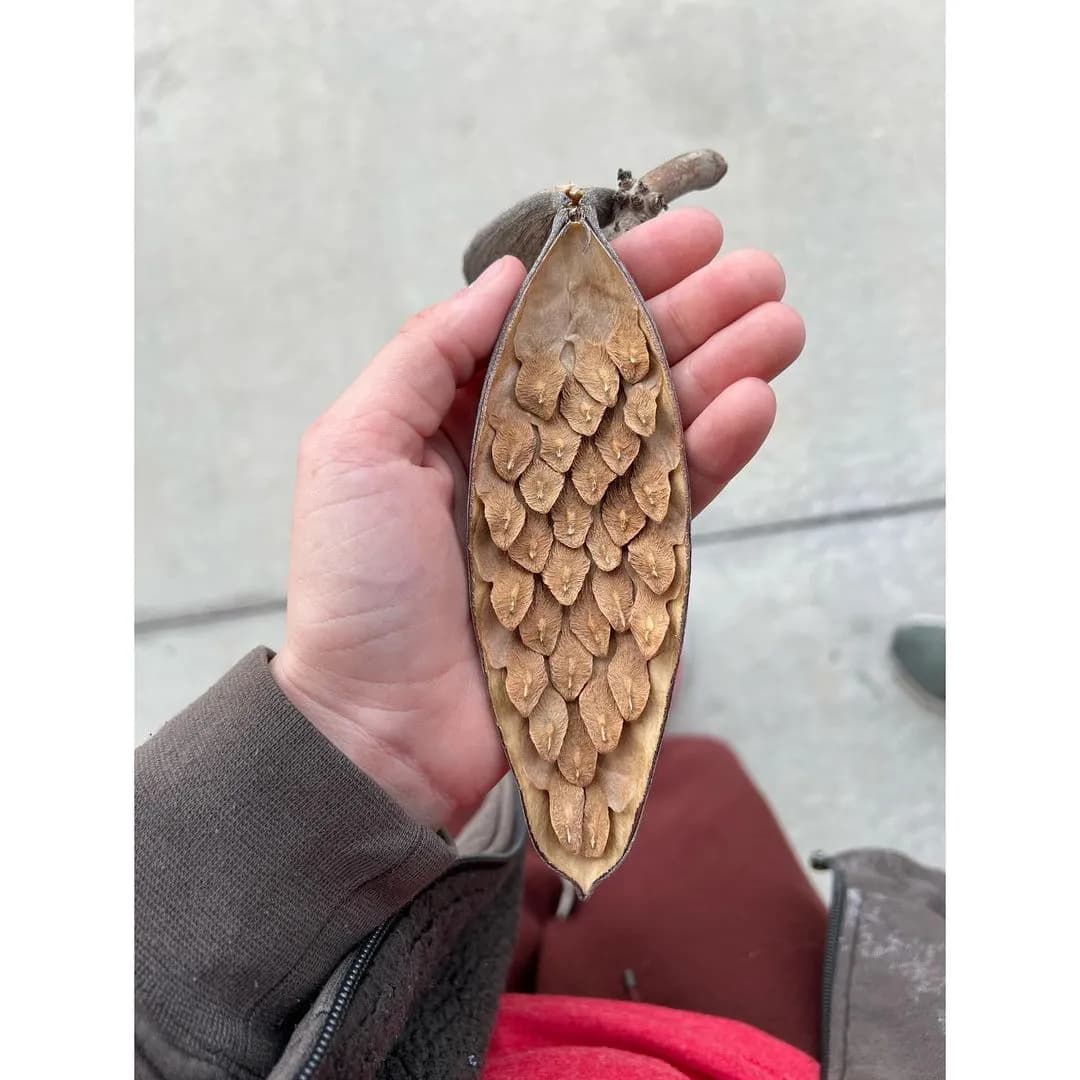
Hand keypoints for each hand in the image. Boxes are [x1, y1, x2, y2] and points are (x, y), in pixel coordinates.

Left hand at [271, 209, 804, 831]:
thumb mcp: (354, 447)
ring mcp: (580, 514)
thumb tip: (506, 276)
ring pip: (663, 428)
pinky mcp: (619, 572)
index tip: (681, 239)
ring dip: (724, 372)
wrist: (383, 725)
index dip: (617, 281)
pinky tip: (756, 401)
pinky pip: (677, 501)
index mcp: (466, 418)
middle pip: (622, 372)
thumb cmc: (356, 587)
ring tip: (781, 324)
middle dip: (691, 317)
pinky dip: (719, 452)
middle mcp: (531, 458)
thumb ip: (425, 353)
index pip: (553, 331)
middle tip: (759, 273)